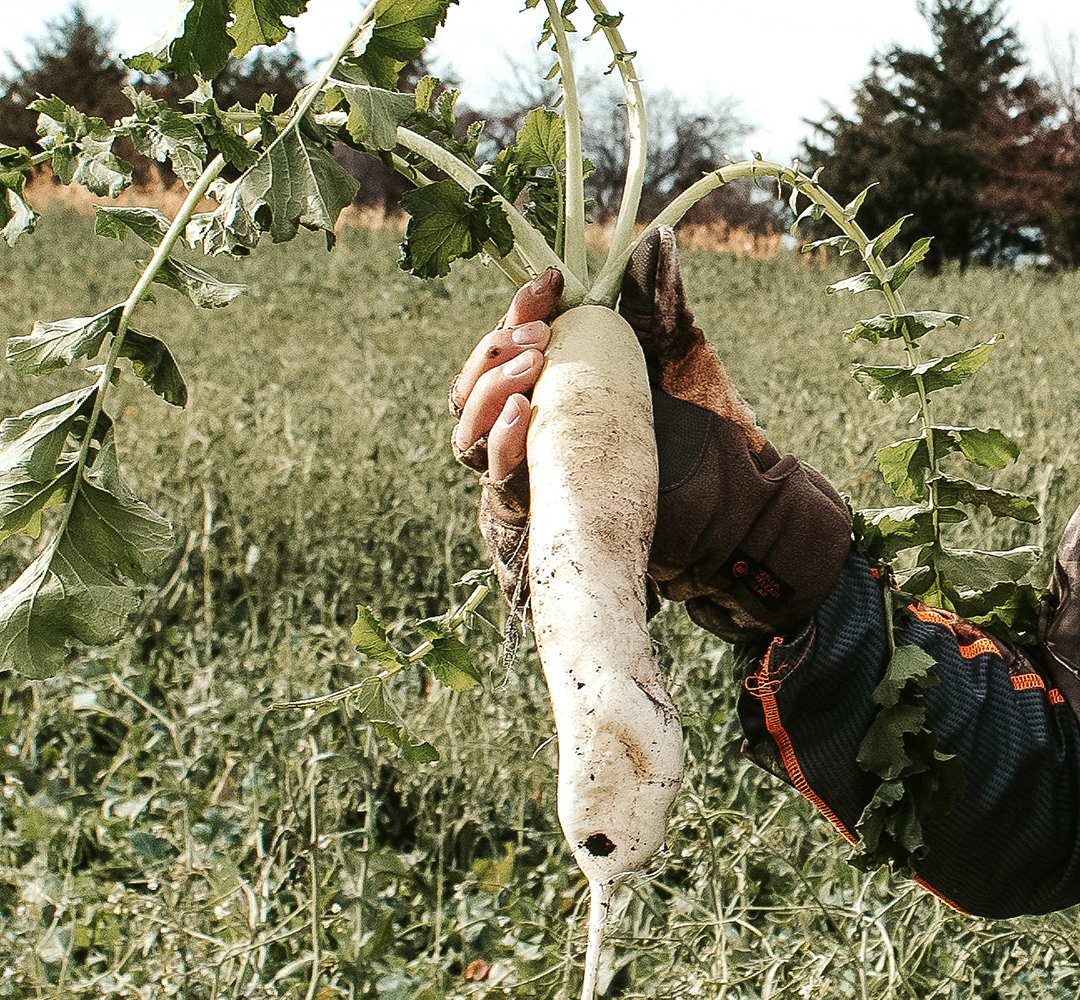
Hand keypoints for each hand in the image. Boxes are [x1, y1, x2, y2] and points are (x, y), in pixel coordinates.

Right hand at [450, 267, 561, 480]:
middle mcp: (484, 419)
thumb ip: (575, 333)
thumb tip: (577, 272)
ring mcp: (489, 454)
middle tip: (538, 334)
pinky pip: (495, 462)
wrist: (581, 504)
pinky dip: (505, 435)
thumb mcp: (579, 378)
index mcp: (498, 388)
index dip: (519, 310)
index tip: (548, 284)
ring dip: (497, 384)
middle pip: (472, 378)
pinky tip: (522, 410)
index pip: (498, 342)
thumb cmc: (575, 432)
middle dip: (499, 349)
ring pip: (470, 416)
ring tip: (533, 363)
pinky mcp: (506, 487)